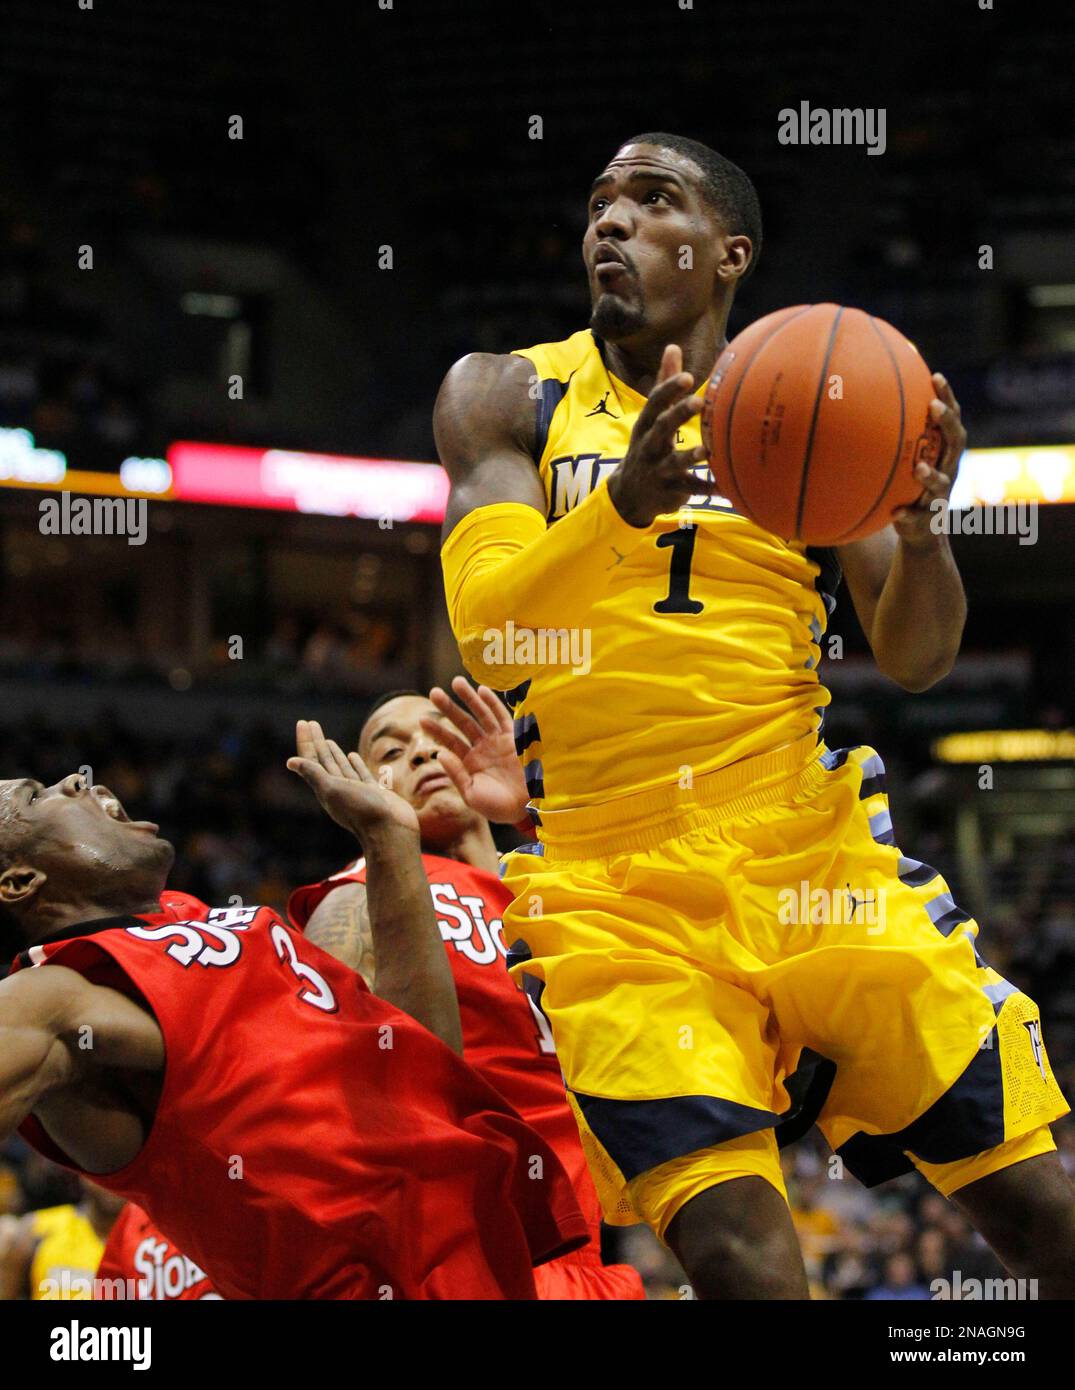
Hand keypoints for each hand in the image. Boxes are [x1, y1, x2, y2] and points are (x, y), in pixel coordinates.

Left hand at [287, 720, 419, 841]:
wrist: (390, 830)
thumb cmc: (362, 810)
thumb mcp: (333, 789)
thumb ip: (314, 774)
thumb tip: (290, 762)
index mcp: (326, 787)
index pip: (311, 759)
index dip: (306, 741)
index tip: (303, 723)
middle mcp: (338, 788)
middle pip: (323, 760)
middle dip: (316, 742)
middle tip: (311, 724)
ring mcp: (356, 790)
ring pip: (340, 767)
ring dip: (332, 752)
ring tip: (327, 740)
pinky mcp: (372, 792)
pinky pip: (359, 774)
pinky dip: (354, 764)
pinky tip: (352, 756)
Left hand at [421, 678, 529, 824]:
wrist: (527, 808)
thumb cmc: (498, 806)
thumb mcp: (471, 794)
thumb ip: (456, 774)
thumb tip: (441, 753)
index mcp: (470, 762)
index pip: (450, 741)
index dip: (436, 730)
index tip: (421, 719)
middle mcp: (482, 748)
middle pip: (462, 723)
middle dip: (449, 708)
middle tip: (434, 692)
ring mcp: (498, 741)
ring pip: (481, 715)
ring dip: (469, 699)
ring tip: (455, 682)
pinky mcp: (514, 738)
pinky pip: (502, 717)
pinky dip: (493, 704)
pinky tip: (482, 690)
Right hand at [606, 343, 719, 527]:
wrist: (628, 495)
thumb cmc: (648, 447)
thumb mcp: (650, 418)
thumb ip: (664, 385)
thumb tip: (673, 346)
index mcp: (646, 425)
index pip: (655, 403)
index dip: (669, 389)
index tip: (688, 376)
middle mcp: (649, 446)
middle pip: (662, 428)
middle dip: (678, 415)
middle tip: (699, 401)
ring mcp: (658, 470)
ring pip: (674, 462)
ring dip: (690, 456)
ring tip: (707, 451)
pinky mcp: (669, 491)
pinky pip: (690, 489)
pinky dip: (707, 489)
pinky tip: (726, 488)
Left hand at [892, 373, 965, 550]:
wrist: (921, 530)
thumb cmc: (910, 486)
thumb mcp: (908, 460)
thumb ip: (897, 436)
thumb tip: (869, 396)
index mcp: (945, 454)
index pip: (952, 420)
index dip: (948, 398)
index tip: (936, 376)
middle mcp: (948, 471)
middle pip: (956, 444)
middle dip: (946, 423)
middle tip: (933, 407)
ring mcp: (940, 496)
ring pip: (941, 484)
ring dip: (931, 476)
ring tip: (918, 469)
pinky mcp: (927, 520)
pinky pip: (918, 517)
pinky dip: (908, 515)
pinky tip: (895, 513)